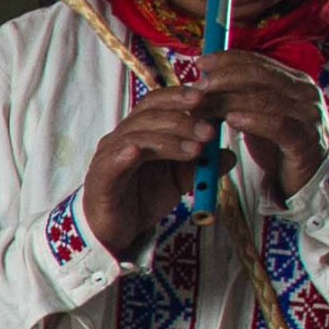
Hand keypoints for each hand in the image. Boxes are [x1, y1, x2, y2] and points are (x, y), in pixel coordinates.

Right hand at [81, 55, 328, 258]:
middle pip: (148, 114)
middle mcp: (121, 138)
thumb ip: (200, 166)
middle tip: (209, 132)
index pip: (156, 102)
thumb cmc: (141, 199)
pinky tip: (138, 153)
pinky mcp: (100, 178)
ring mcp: (108, 156)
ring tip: (195, 151)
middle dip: (182, 119)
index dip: (179, 96)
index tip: (207, 97)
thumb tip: (229, 154)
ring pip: (136, 136)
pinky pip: (112, 162)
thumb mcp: (178, 180)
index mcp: (140, 132)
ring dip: (168, 140)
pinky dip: (125, 154)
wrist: (113, 232)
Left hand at [188, 51, 328, 197]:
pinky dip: (253, 120)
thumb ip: (240, 98)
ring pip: (265, 99)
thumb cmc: (279, 144)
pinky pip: (278, 125)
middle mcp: (305, 92)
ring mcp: (308, 115)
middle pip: (260, 76)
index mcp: (294, 81)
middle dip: (224, 78)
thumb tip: (203, 83)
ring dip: (229, 101)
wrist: (311, 176)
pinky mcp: (306, 139)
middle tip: (197, 86)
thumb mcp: (259, 115)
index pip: (259, 62)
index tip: (201, 62)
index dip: (228, 59)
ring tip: (203, 106)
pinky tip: (231, 119)